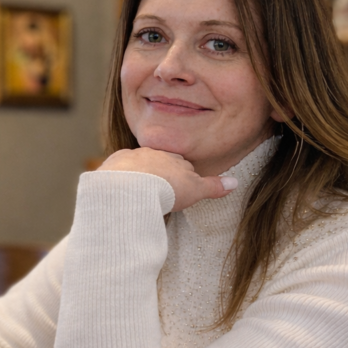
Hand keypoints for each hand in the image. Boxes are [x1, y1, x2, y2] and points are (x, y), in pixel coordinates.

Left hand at [98, 148, 237, 211]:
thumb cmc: (166, 188)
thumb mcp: (195, 190)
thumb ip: (213, 187)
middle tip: (160, 190)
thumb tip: (236, 183)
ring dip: (139, 175)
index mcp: (173, 158)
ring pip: (137, 165)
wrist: (132, 187)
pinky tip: (120, 192)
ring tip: (139, 193)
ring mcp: (130, 158)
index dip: (181, 175)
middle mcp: (151, 153)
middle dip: (159, 172)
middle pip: (158, 162)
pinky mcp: (112, 166)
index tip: (179, 187)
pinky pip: (117, 171)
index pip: (180, 164)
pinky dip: (119, 179)